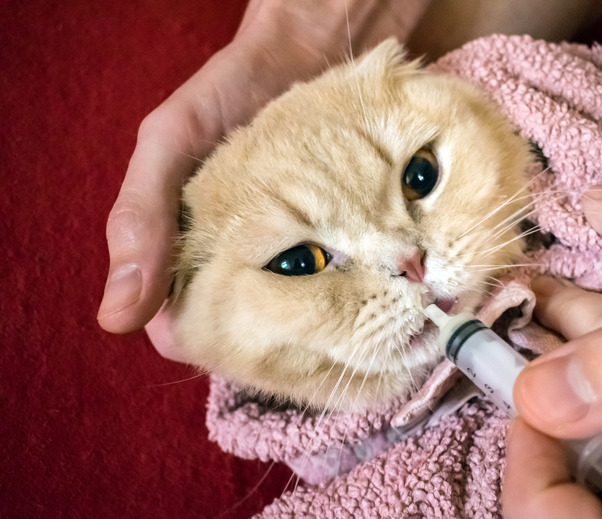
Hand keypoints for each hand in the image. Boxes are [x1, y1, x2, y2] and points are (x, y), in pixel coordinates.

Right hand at [96, 0, 429, 359]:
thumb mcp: (170, 142)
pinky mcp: (335, 242)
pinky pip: (339, 286)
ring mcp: (291, 257)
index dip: (210, 344)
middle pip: (246, 337)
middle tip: (310, 335)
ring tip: (346, 325)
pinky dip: (351, 296)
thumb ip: (140, 216)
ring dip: (317, 326)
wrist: (309, 50)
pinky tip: (371, 299)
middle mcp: (239, 264)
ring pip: (295, 321)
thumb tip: (115, 319)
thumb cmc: (230, 92)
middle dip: (272, 343)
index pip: (186, 331)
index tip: (249, 344)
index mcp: (187, 254)